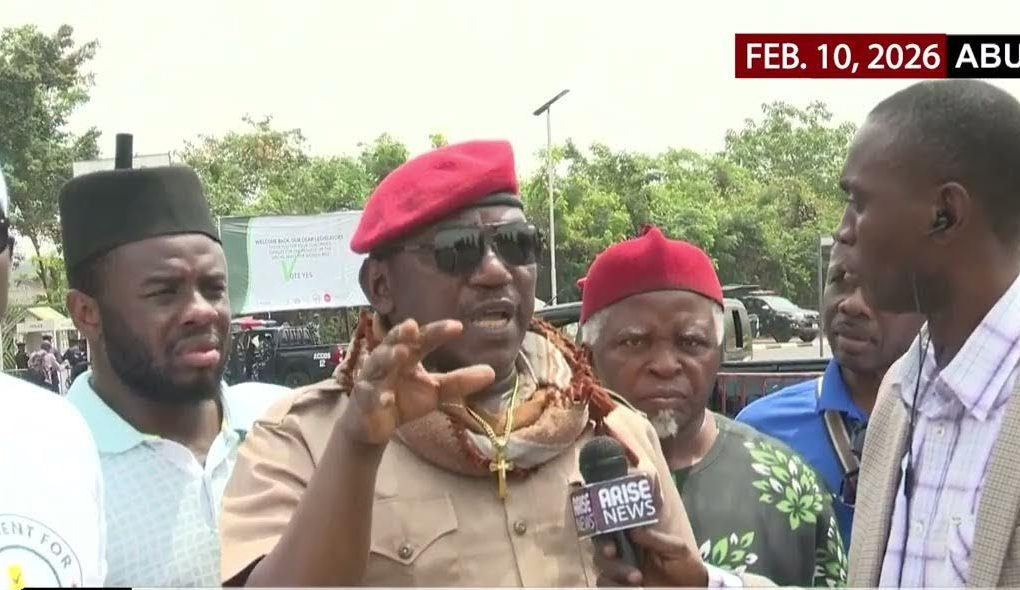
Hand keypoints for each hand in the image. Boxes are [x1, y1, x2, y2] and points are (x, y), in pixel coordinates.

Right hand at [339, 319, 495, 445]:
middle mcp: (388, 360)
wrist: (374, 425)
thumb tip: (492, 372)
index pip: (423, 339)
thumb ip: (459, 381)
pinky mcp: (363, 399)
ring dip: (388, 358)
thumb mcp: (435, 391)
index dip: (437, 332)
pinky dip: (376, 396)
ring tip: (402, 353)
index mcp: (408, 355)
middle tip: (413, 326)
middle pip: (394, 342)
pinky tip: (386, 399)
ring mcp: (373, 378)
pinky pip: (368, 395)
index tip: (458, 327)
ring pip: (377, 363)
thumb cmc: (404, 399)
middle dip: (402, 334)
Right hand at [594, 527, 708, 586]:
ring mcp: (621, 572)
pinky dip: (613, 586)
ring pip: (602, 569)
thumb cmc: (685, 566)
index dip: (606, 532)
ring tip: (637, 579)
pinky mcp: (621, 586)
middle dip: (604, 552)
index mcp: (635, 539)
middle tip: (613, 554)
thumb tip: (635, 530)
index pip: (613, 529)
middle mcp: (624, 554)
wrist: (693, 589)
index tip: (612, 544)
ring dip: (614, 573)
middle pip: (601, 549)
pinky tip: (632, 588)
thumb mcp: (677, 549)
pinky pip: (605, 585)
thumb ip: (657, 539)